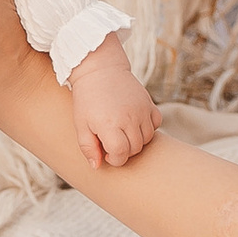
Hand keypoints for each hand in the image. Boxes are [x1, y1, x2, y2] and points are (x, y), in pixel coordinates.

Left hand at [67, 44, 157, 171]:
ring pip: (148, 139)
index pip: (121, 154)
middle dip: (124, 151)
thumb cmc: (87, 99)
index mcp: (109, 125)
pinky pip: (157, 123)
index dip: (114, 159)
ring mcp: (141, 109)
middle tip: (112, 141)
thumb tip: (97, 166)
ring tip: (122, 132)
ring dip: (136, 141)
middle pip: (135, 149)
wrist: (99, 70)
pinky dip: (148, 127)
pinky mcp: (149, 102)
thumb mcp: (81, 124)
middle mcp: (129, 118)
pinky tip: (135, 123)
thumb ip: (88, 147)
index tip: (106, 152)